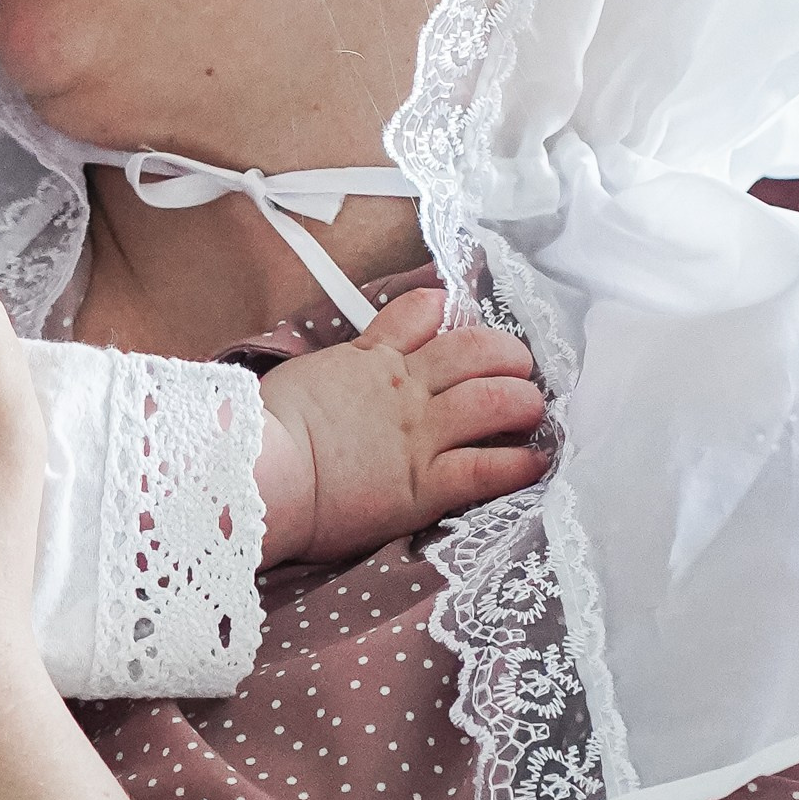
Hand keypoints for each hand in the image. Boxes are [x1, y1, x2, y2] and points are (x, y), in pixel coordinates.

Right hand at [257, 288, 548, 563]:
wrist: (262, 471)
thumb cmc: (264, 429)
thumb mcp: (304, 373)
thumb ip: (341, 360)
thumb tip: (355, 353)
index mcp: (372, 360)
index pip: (422, 316)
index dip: (447, 315)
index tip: (457, 321)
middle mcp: (406, 389)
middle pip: (477, 352)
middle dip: (508, 355)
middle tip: (518, 369)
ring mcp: (421, 435)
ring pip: (495, 400)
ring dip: (524, 401)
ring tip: (532, 409)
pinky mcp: (426, 484)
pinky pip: (488, 468)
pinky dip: (520, 463)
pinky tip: (536, 461)